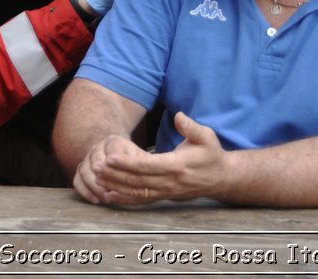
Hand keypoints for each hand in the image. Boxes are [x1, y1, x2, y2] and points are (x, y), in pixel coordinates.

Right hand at [71, 134, 147, 204]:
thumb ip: (142, 163)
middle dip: (103, 180)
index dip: (116, 168)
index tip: (122, 181)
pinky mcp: (81, 168)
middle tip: (111, 194)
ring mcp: (87, 157)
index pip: (112, 153)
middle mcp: (97, 147)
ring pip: (84, 171)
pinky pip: (77, 179)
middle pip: (95, 162)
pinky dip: (84, 191)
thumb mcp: (140, 157)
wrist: (116, 152)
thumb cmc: (132, 159)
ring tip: (105, 199)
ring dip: (94, 187)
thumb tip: (144, 174)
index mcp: (113, 141)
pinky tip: (95, 201)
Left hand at [86, 112, 228, 205]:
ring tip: (97, 179)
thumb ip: (191, 127)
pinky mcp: (164, 197)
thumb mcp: (206, 136)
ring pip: (137, 193)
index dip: (126, 163)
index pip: (146, 166)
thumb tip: (179, 116)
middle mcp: (170, 182)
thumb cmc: (211, 154)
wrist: (221, 178)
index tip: (110, 158)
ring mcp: (167, 192)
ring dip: (116, 187)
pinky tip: (109, 196)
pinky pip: (142, 200)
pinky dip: (125, 199)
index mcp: (177, 166)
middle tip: (96, 168)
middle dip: (115, 175)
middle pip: (137, 181)